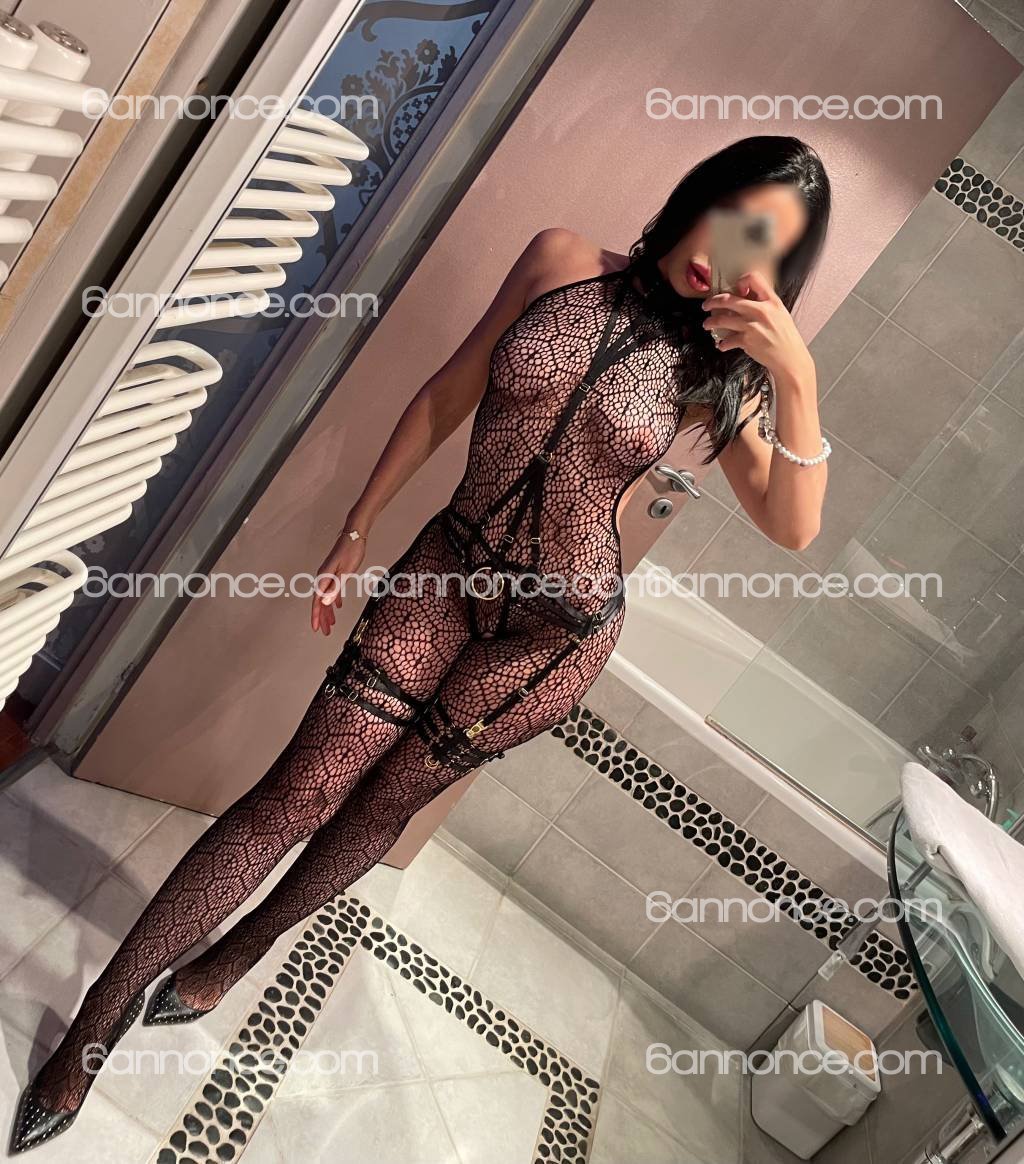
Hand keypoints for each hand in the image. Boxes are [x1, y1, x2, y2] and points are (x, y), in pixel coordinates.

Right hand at [311, 531, 366, 635]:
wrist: (354, 534)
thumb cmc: (351, 550)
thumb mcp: (345, 571)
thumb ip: (335, 588)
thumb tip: (326, 603)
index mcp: (324, 578)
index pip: (318, 601)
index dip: (317, 616)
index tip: (316, 628)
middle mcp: (323, 577)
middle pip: (321, 602)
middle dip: (323, 618)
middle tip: (325, 631)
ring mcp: (329, 574)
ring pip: (326, 597)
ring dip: (328, 611)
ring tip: (331, 624)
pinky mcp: (335, 571)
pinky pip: (332, 590)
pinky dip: (334, 599)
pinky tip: (338, 607)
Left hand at [701, 270, 813, 384]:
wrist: (790, 359)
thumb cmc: (785, 337)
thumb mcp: (780, 313)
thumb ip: (764, 304)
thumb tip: (746, 299)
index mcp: (771, 301)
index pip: (753, 278)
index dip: (741, 282)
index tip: (735, 291)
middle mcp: (761, 311)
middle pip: (729, 299)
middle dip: (713, 302)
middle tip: (706, 305)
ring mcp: (752, 326)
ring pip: (722, 319)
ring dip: (710, 322)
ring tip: (707, 325)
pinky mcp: (746, 341)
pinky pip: (726, 340)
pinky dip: (722, 344)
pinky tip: (721, 346)